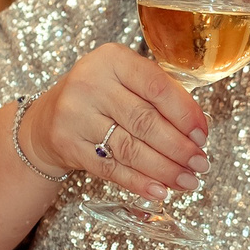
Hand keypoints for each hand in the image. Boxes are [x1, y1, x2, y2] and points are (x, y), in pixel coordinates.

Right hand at [26, 44, 209, 204]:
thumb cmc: (99, 97)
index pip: (157, 86)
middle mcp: (90, 83)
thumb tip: (197, 129)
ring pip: (130, 148)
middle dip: (179, 147)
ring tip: (187, 181)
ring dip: (164, 169)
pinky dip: (139, 182)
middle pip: (145, 121)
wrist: (46, 119)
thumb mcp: (124, 80)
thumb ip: (159, 94)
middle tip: (200, 163)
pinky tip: (159, 191)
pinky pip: (111, 169)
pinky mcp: (67, 145)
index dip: (185, 114)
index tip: (202, 135)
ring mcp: (75, 115)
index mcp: (111, 59)